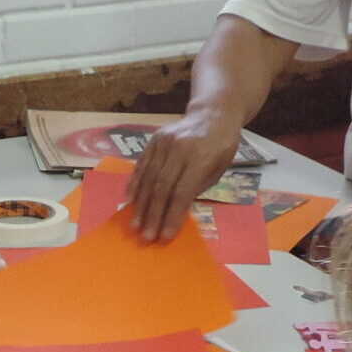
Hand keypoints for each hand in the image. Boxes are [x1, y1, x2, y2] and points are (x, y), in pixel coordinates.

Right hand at [126, 111, 242, 242]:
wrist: (212, 114)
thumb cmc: (221, 146)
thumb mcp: (219, 169)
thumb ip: (197, 188)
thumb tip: (175, 212)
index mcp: (200, 157)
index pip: (181, 192)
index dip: (172, 216)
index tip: (165, 236)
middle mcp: (179, 149)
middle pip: (161, 188)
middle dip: (152, 215)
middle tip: (146, 236)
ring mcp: (163, 143)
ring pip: (148, 178)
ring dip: (140, 205)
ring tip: (135, 225)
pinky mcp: (153, 141)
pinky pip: (141, 166)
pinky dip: (134, 185)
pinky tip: (129, 202)